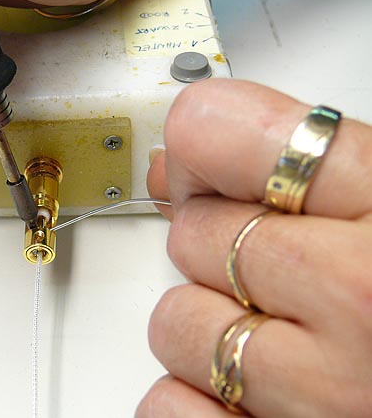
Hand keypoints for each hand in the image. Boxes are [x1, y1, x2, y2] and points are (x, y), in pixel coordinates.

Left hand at [140, 79, 371, 416]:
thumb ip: (312, 174)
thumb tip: (182, 161)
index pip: (219, 132)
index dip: (202, 147)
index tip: (207, 163)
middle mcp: (362, 299)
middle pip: (192, 233)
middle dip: (223, 249)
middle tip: (282, 270)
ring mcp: (325, 392)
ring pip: (176, 323)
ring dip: (212, 330)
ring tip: (285, 339)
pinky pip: (169, 406)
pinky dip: (196, 399)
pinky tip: (259, 391)